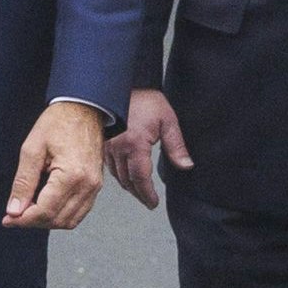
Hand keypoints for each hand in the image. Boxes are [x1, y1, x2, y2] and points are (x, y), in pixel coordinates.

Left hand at [5, 101, 106, 230]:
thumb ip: (23, 183)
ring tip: (28, 210)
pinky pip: (79, 212)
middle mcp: (87, 185)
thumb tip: (14, 210)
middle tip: (14, 214)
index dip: (23, 219)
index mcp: (71, 175)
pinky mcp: (95, 186)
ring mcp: (94, 187)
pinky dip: (61, 215)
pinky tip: (45, 206)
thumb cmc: (58, 123)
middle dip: (33, 221)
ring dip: (47, 221)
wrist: (83, 109)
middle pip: (57, 220)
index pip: (45, 211)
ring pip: (70, 221)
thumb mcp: (31, 149)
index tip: (8, 219)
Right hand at [110, 86, 191, 209]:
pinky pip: (109, 166)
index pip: (141, 178)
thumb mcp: (167, 121)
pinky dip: (118, 175)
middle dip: (139, 194)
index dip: (147, 194)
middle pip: (127, 181)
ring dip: (128, 186)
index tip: (153, 203)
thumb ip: (176, 146)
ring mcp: (107, 146)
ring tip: (139, 191)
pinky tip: (125, 176)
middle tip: (148, 201)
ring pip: (117, 175)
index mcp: (135, 145)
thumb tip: (186, 165)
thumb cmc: (144, 99)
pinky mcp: (102, 143)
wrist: (122, 84)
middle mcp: (118, 148)